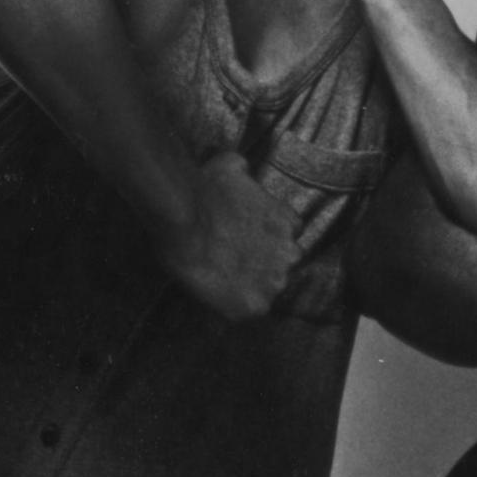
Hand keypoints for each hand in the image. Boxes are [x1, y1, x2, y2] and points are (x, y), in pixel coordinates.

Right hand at [159, 150, 307, 320]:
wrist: (186, 216)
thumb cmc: (205, 188)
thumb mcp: (231, 166)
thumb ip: (243, 169)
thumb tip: (240, 164)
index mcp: (289, 223)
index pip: (289, 235)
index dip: (267, 238)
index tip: (247, 238)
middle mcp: (290, 254)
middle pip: (283, 264)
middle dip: (263, 263)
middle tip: (232, 260)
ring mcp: (274, 282)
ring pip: (268, 290)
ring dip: (251, 286)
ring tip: (224, 279)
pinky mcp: (254, 307)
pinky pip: (250, 312)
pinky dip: (235, 307)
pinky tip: (218, 296)